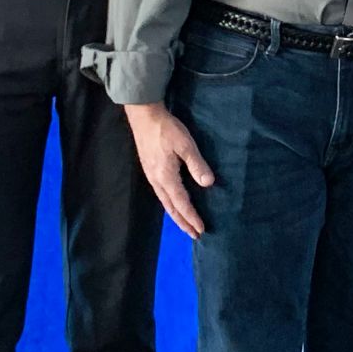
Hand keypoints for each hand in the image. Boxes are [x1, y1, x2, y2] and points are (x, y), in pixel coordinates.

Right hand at [124, 102, 214, 239]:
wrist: (144, 117)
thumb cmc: (166, 129)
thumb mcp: (186, 145)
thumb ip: (197, 165)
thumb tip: (208, 184)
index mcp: (166, 177)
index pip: (182, 203)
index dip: (192, 217)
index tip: (201, 229)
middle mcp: (157, 181)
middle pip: (171, 208)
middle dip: (183, 222)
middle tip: (195, 235)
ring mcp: (151, 176)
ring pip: (165, 202)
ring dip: (176, 215)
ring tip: (186, 224)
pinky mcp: (150, 170)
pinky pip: (162, 194)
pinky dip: (170, 204)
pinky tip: (174, 203)